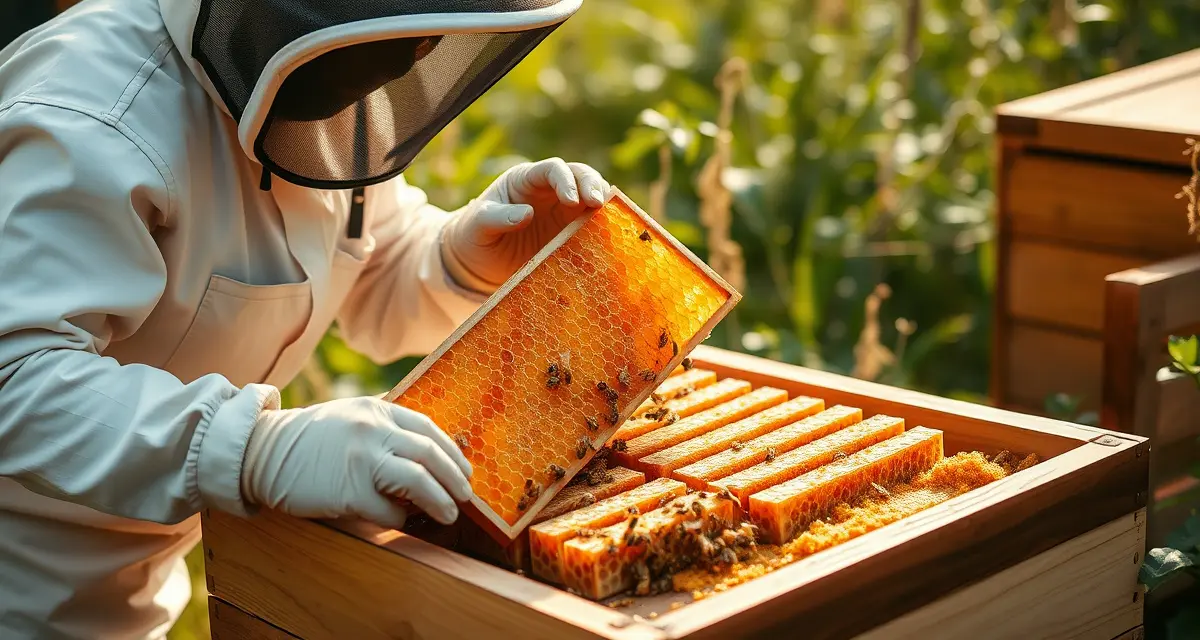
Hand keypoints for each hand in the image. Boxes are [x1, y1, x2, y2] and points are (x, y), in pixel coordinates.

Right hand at [240, 397, 472, 527]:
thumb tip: (425, 449)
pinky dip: (401, 520)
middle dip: (455, 478)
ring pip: (419, 481)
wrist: (260, 451)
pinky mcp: (348, 491)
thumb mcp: (349, 415)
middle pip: (431, 454)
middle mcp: (373, 429)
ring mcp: (361, 459)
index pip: (428, 428)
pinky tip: (402, 522)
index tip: (464, 469)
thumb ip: (383, 424)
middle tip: (466, 496)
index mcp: (376, 409)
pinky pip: (389, 511)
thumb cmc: (308, 440)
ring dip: (441, 500)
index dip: (452, 451)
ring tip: (450, 514)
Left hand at [441, 158, 610, 293]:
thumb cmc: (474, 236)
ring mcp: (562, 211)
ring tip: (610, 219)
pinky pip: (591, 226)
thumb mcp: (478, 226)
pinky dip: (602, 228)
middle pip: (579, 175)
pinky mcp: (570, 233)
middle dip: (592, 185)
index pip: (551, 169)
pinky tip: (609, 238)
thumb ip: (498, 217)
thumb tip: (526, 213)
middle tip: (599, 204)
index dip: (565, 180)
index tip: (572, 200)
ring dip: (604, 205)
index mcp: (525, 180)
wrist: (479, 262)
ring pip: (591, 197)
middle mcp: (548, 190)